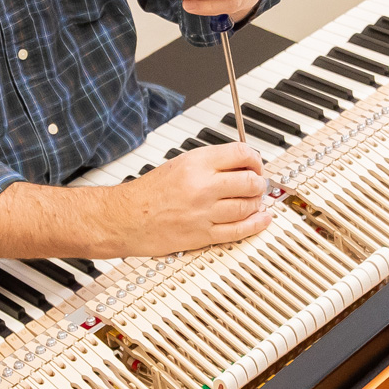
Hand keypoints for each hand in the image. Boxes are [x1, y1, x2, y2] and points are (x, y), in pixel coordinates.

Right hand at [104, 143, 271, 254]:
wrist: (126, 218)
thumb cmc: (149, 193)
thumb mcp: (179, 164)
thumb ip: (210, 163)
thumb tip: (240, 164)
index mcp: (196, 164)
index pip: (241, 154)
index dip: (255, 158)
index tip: (256, 164)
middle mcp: (203, 187)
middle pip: (250, 181)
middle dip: (259, 182)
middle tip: (258, 183)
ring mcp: (205, 213)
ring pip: (248, 206)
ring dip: (257, 203)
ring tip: (255, 200)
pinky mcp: (204, 235)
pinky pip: (239, 230)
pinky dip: (256, 224)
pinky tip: (261, 219)